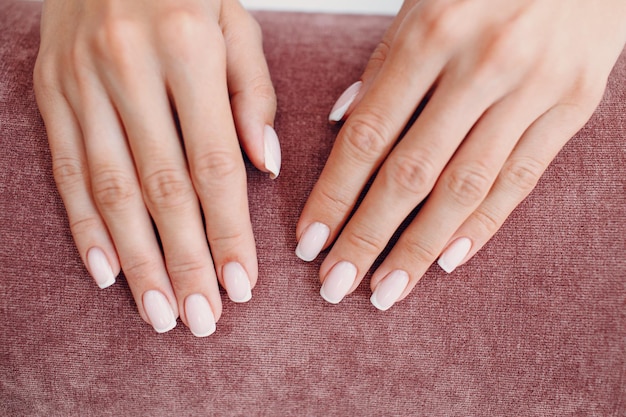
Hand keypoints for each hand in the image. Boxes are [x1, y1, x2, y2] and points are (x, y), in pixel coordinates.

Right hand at [34, 0, 279, 335]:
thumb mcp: (235, 24)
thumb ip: (253, 96)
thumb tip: (267, 166)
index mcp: (187, 50)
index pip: (215, 164)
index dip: (229, 231)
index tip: (242, 284)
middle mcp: (129, 69)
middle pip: (163, 189)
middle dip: (185, 262)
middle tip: (203, 318)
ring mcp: (81, 84)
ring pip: (112, 191)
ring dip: (138, 260)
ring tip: (158, 312)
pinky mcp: (50, 93)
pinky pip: (67, 171)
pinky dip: (85, 226)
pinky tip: (105, 271)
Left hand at [296, 0, 625, 309]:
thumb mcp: (423, 4)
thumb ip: (383, 67)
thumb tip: (343, 126)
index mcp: (433, 32)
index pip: (369, 136)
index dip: (335, 196)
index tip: (310, 242)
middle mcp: (483, 64)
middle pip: (412, 174)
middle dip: (368, 237)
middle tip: (335, 287)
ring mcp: (535, 88)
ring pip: (466, 188)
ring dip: (419, 249)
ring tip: (386, 291)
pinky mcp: (574, 105)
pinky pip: (521, 179)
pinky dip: (482, 225)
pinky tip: (447, 260)